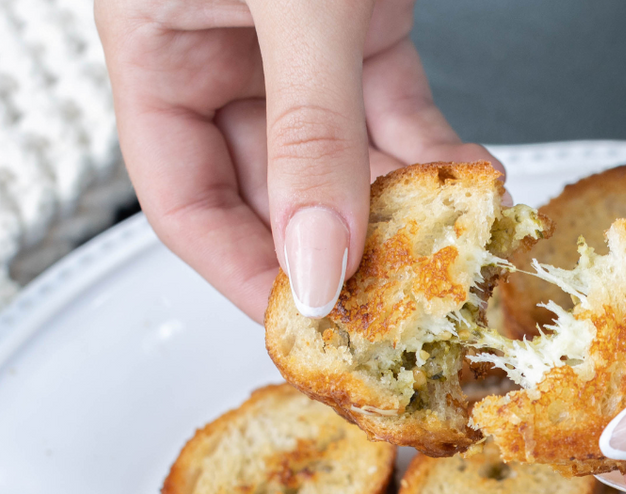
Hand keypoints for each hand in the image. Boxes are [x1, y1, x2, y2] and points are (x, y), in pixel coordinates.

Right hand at [97, 0, 496, 321]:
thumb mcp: (295, 6)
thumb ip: (310, 132)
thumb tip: (321, 257)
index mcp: (154, 45)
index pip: (185, 203)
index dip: (248, 277)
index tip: (312, 329)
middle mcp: (216, 51)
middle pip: (271, 195)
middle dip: (340, 254)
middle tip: (398, 308)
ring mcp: (291, 44)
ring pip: (343, 162)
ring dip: (402, 210)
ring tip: (452, 251)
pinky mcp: (358, 24)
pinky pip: (395, 111)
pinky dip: (434, 153)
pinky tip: (472, 184)